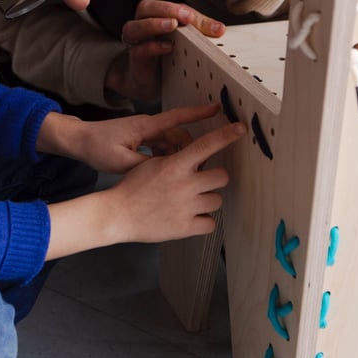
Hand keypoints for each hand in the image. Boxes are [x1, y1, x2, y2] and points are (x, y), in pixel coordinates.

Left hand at [59, 103, 222, 173]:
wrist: (80, 141)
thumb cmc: (96, 147)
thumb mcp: (120, 162)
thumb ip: (145, 165)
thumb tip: (167, 171)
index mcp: (146, 126)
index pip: (178, 117)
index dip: (199, 113)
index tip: (217, 109)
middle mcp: (148, 126)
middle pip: (179, 134)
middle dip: (192, 148)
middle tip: (200, 166)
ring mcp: (145, 132)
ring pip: (171, 142)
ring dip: (179, 155)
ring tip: (185, 173)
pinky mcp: (141, 139)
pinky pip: (162, 146)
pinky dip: (167, 156)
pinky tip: (166, 170)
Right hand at [102, 119, 245, 242]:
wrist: (117, 214)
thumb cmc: (133, 187)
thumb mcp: (153, 164)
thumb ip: (178, 161)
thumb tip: (201, 159)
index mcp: (175, 165)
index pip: (206, 145)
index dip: (225, 135)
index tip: (240, 129)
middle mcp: (184, 185)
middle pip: (222, 177)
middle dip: (214, 179)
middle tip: (201, 183)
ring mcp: (186, 208)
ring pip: (217, 201)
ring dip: (207, 201)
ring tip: (189, 203)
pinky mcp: (185, 228)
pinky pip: (210, 223)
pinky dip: (203, 222)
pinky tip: (189, 218)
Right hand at [105, 0, 225, 101]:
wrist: (149, 84)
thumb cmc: (166, 58)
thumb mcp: (186, 42)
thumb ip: (199, 32)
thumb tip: (219, 29)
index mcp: (155, 18)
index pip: (166, 6)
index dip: (180, 9)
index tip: (194, 17)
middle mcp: (141, 26)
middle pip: (145, 8)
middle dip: (166, 9)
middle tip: (186, 17)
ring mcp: (136, 44)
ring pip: (133, 28)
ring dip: (154, 24)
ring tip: (172, 26)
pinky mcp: (135, 62)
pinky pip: (137, 51)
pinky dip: (152, 47)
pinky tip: (167, 48)